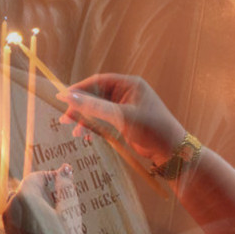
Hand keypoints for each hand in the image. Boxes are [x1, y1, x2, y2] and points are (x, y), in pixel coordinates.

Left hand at [2, 166, 83, 233]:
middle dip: (43, 190)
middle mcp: (11, 208)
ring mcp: (7, 223)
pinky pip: (18, 218)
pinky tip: (46, 227)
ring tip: (55, 214)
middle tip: (62, 198)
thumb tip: (65, 168)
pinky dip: (30, 217)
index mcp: (25, 198)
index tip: (63, 181)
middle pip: (26, 190)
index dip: (50, 177)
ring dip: (35, 204)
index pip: (35, 178)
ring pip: (21, 204)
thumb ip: (66, 188)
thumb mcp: (70, 213)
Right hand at [57, 74, 185, 166]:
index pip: (98, 82)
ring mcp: (125, 106)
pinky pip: (103, 118)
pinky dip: (93, 126)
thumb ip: (94, 106)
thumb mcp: (121, 116)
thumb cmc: (151, 129)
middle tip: (64, 119)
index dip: (78, 89)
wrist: (172, 152)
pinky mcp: (124, 120)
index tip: (61, 98)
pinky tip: (85, 135)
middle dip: (80, 107)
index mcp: (129, 84)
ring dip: (85, 119)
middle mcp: (126, 92)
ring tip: (74, 131)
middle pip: (95, 95)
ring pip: (97, 109)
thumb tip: (67, 96)